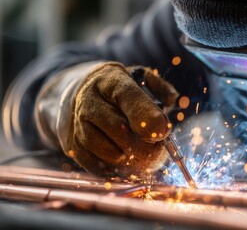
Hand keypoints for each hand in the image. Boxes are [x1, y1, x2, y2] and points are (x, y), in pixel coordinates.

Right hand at [66, 62, 178, 177]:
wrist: (77, 94)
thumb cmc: (118, 90)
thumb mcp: (138, 77)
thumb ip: (159, 87)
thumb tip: (173, 99)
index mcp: (111, 80)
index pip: (128, 97)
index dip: (147, 116)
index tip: (163, 132)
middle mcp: (90, 99)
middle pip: (117, 127)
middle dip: (142, 145)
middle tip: (158, 152)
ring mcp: (77, 122)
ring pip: (103, 147)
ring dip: (127, 159)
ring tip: (143, 160)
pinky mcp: (72, 143)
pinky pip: (92, 163)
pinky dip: (112, 170)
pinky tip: (126, 166)